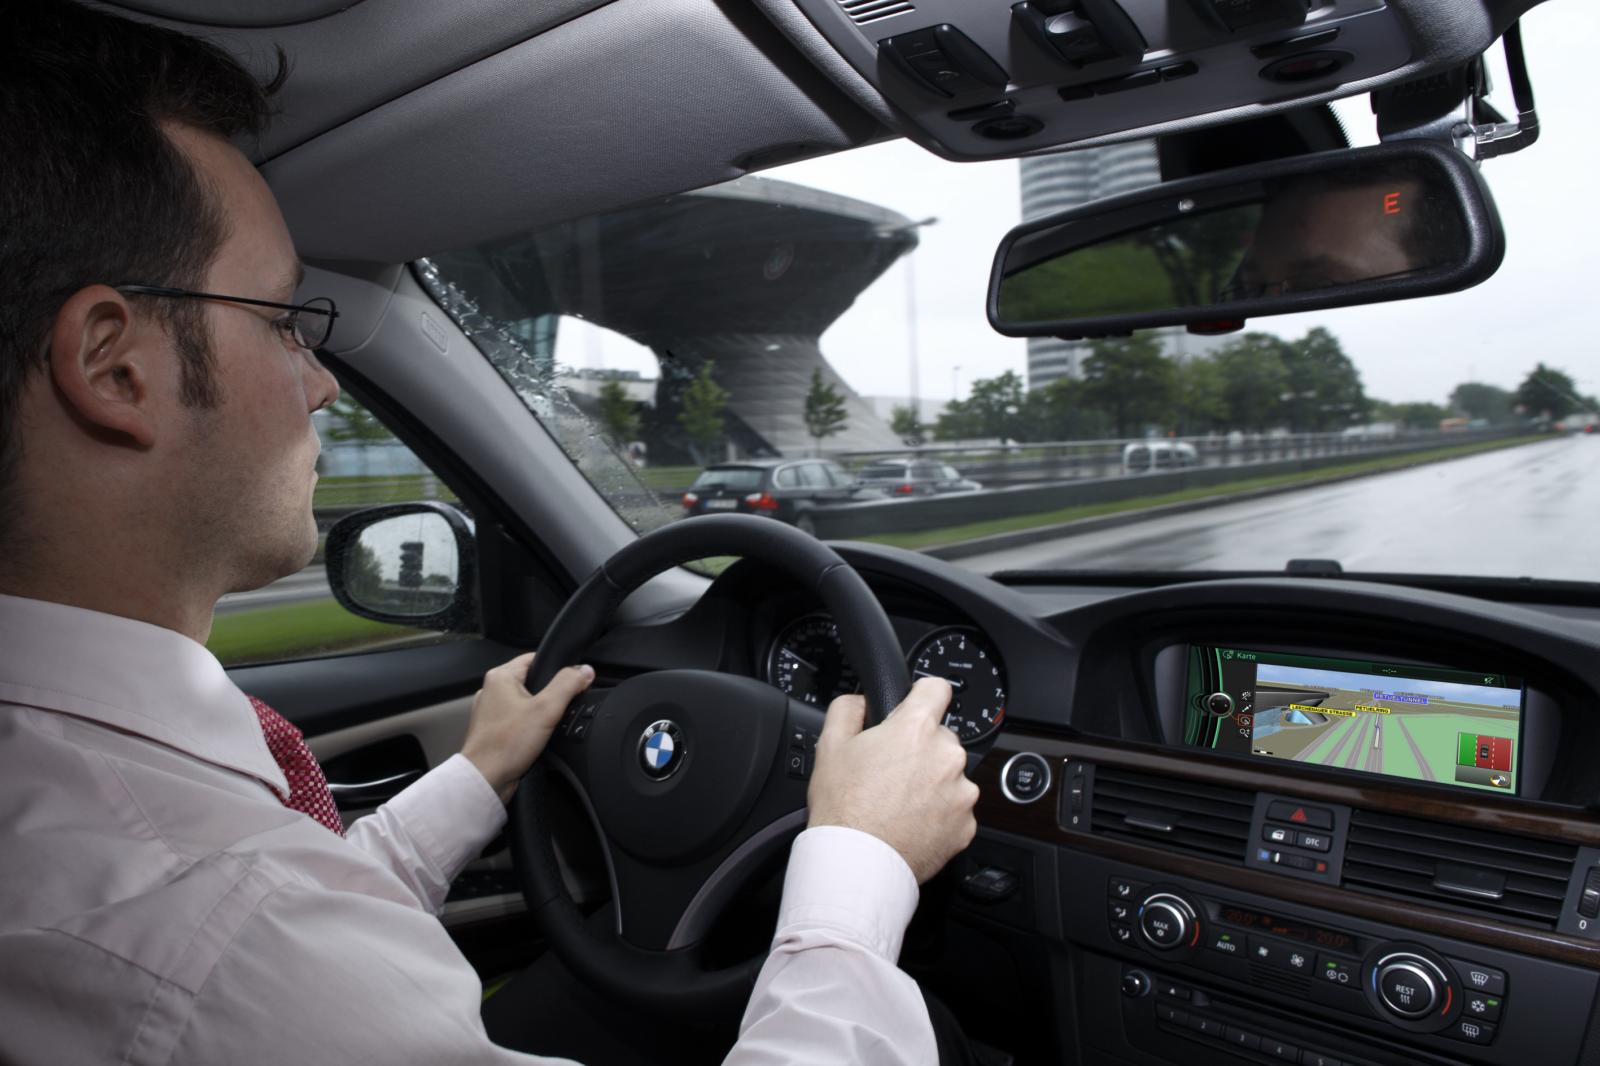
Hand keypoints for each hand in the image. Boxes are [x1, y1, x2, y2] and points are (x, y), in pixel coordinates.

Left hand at [460, 652, 593, 802]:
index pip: (535, 658)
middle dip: (549, 695)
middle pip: (533, 682)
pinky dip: (530, 727)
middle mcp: (492, 691)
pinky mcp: (495, 729)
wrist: (486, 778)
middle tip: (556, 709)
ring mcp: (492, 711)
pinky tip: (535, 739)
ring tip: (544, 727)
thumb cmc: (505, 745)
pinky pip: (519, 720)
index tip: (571, 681)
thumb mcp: (546, 709)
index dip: (556, 668)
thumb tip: (584, 670)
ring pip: (527, 703)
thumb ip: (568, 685)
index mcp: (500, 676)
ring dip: (540, 713)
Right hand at [806, 677, 977, 883]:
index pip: (937, 688)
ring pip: (950, 775)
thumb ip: (848, 709)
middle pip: (941, 737)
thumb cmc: (844, 807)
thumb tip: (861, 701)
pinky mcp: (966, 825)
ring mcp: (961, 792)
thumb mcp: (829, 745)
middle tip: (892, 771)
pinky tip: (912, 823)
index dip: (922, 695)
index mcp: (916, 729)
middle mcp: (947, 755)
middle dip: (921, 749)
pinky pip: (956, 809)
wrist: (857, 863)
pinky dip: (939, 814)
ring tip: (900, 803)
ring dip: (932, 782)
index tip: (915, 706)